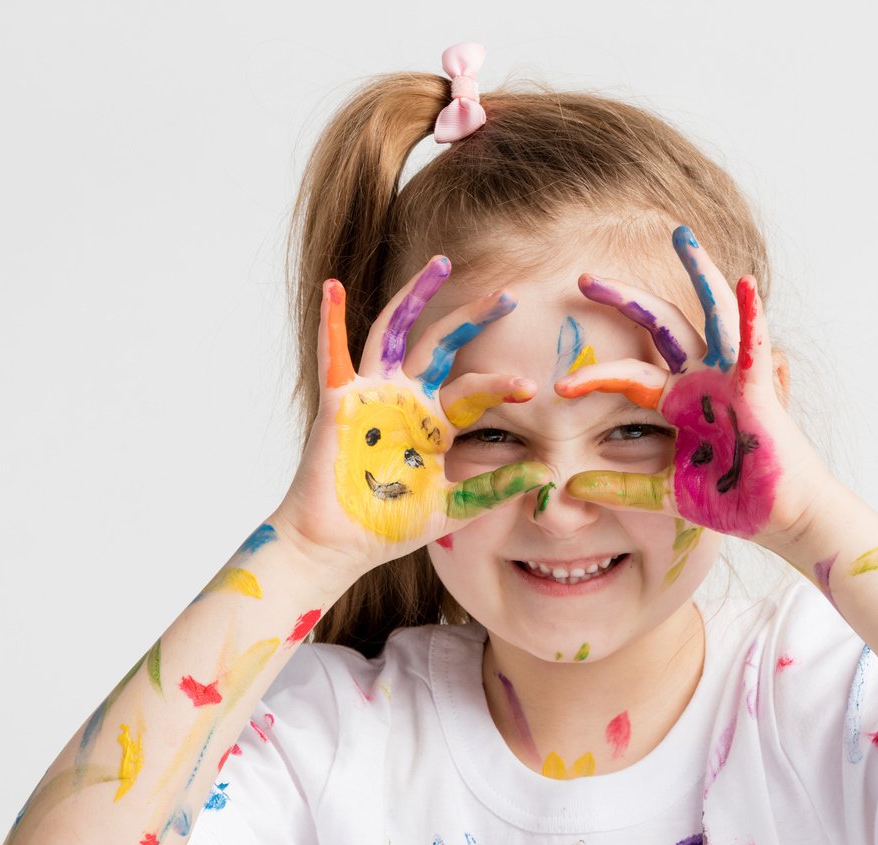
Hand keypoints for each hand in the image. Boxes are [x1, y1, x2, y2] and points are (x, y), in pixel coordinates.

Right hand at [275, 258, 551, 577]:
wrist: (338, 546)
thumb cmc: (389, 527)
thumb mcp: (454, 508)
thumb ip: (495, 488)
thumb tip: (546, 475)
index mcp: (433, 421)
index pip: (474, 389)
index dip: (501, 386)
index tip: (531, 389)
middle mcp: (405, 399)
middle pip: (441, 343)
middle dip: (473, 317)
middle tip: (508, 295)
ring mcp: (372, 395)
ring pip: (394, 332)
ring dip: (414, 296)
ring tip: (441, 264)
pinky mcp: (340, 402)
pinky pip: (333, 354)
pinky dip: (331, 319)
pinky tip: (334, 286)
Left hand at [554, 227, 829, 552]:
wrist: (780, 518)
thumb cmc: (732, 500)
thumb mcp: (665, 493)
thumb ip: (622, 487)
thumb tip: (572, 488)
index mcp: (679, 400)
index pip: (627, 374)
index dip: (594, 375)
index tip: (560, 385)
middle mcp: (704, 379)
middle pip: (661, 324)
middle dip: (625, 298)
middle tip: (586, 278)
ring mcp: (732, 378)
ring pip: (714, 314)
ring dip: (700, 273)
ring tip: (681, 236)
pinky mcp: (758, 390)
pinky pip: (754, 347)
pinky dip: (751, 315)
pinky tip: (745, 283)